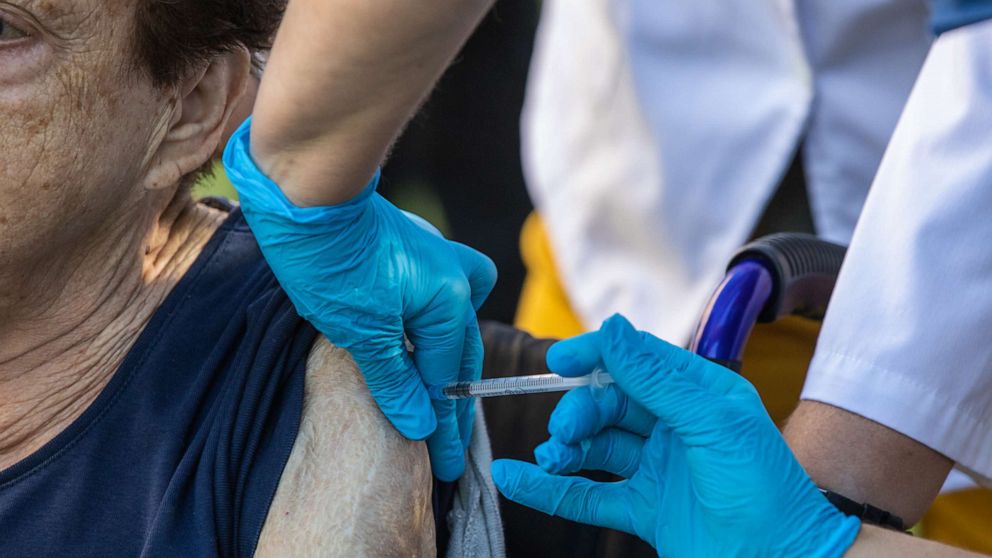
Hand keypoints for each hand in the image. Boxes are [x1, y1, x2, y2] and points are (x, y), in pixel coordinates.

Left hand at [224, 121, 496, 480]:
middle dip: (451, 402)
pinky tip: (414, 342)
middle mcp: (455, 280)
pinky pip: (439, 300)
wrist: (307, 196)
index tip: (444, 465)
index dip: (445, 426)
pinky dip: (431, 328)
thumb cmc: (332, 260)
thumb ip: (396, 380)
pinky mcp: (417, 253)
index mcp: (450, 302)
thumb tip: (422, 422)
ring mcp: (439, 262)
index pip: (449, 378)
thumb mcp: (362, 332)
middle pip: (460, 354)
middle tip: (445, 449)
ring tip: (436, 397)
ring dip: (447, 360)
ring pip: (456, 324)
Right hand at [491, 315, 860, 555]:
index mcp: (699, 394)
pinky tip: (516, 478)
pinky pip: (587, 495)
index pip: (637, 360)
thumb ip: (657, 378)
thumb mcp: (713, 423)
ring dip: (566, 448)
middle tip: (564, 432)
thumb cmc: (766, 492)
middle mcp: (675, 427)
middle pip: (609, 404)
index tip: (558, 360)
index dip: (596, 355)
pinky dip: (550, 489)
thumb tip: (612, 328)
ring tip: (550, 458)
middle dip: (580, 412)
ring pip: (596, 446)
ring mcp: (657, 469)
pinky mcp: (644, 511)